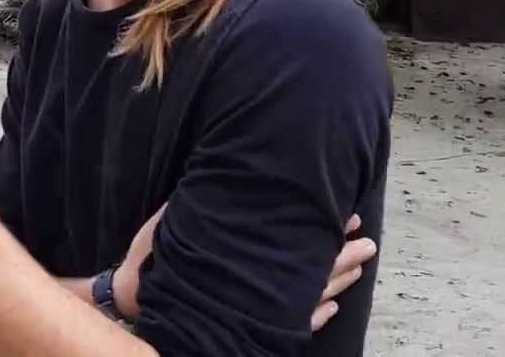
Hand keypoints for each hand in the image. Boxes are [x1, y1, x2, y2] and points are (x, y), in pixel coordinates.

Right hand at [111, 211, 375, 328]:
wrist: (136, 303)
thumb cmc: (150, 261)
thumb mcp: (170, 223)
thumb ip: (196, 203)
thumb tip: (219, 177)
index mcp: (247, 256)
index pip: (298, 244)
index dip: (326, 232)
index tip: (347, 218)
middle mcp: (259, 285)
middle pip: (314, 272)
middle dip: (344, 256)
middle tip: (367, 242)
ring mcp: (259, 309)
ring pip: (311, 298)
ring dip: (339, 282)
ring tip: (360, 266)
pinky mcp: (253, 326)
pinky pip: (295, 325)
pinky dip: (316, 316)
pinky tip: (331, 308)